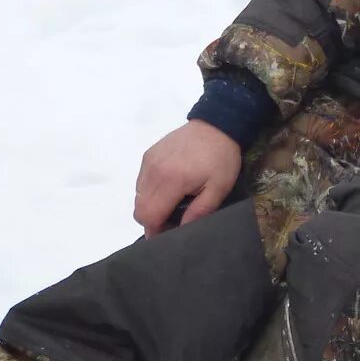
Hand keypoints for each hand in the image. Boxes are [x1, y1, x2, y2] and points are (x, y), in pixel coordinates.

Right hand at [134, 120, 242, 234]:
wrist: (216, 126)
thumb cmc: (221, 159)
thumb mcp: (219, 189)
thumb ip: (199, 212)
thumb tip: (182, 230)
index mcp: (171, 181)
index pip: (149, 215)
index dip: (155, 231)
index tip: (168, 235)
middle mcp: (153, 172)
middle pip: (139, 209)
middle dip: (152, 221)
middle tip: (172, 221)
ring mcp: (148, 162)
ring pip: (138, 196)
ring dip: (151, 206)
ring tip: (172, 204)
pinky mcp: (148, 155)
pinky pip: (141, 182)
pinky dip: (150, 191)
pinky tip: (169, 188)